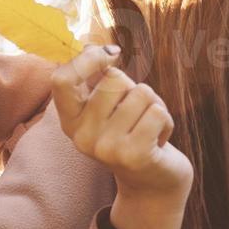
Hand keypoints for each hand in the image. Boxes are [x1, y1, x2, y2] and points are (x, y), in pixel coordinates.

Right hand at [52, 49, 192, 228]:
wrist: (152, 183)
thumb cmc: (131, 133)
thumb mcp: (108, 108)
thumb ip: (98, 78)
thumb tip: (94, 44)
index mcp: (70, 121)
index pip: (62, 79)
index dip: (88, 59)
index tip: (111, 53)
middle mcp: (81, 136)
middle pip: (114, 80)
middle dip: (134, 88)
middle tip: (136, 114)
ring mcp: (106, 148)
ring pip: (141, 93)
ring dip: (154, 105)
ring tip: (148, 127)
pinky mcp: (133, 156)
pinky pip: (158, 111)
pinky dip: (166, 121)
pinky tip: (158, 140)